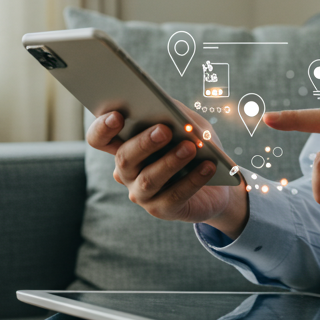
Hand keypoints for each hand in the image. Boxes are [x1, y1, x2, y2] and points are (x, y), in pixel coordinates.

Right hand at [86, 102, 247, 235]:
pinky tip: (208, 166)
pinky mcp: (162, 210)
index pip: (100, 138)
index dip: (102, 128)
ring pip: (149, 179)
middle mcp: (127, 172)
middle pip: (124, 158)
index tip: (117, 115)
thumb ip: (179, 114)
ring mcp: (141, 194)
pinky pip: (174, 196)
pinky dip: (193, 180)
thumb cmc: (199, 149)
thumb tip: (171, 109)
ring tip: (190, 147)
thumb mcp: (191, 125)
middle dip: (144, 143)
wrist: (219, 187)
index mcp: (126, 146)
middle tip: (164, 130)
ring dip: (170, 162)